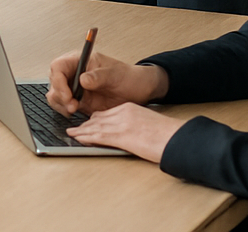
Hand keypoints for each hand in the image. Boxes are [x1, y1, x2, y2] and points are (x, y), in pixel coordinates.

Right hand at [46, 51, 167, 115]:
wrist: (138, 91)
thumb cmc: (128, 77)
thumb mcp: (115, 74)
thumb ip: (98, 76)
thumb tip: (83, 79)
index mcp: (80, 61)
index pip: (58, 66)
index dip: (58, 80)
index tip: (67, 93)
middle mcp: (74, 74)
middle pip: (54, 82)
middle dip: (59, 95)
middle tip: (72, 105)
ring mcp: (75, 88)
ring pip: (55, 95)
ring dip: (61, 104)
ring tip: (74, 109)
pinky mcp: (79, 101)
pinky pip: (64, 106)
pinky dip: (66, 111)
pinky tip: (76, 113)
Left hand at [66, 102, 184, 162]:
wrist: (175, 137)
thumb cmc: (168, 134)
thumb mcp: (149, 123)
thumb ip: (136, 125)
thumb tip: (132, 135)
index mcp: (130, 108)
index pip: (107, 112)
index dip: (95, 119)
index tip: (88, 123)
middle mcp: (123, 113)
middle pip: (99, 118)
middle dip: (86, 125)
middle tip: (75, 129)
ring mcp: (121, 124)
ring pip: (95, 126)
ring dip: (81, 131)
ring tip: (72, 134)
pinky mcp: (120, 136)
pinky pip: (98, 135)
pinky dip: (86, 137)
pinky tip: (79, 138)